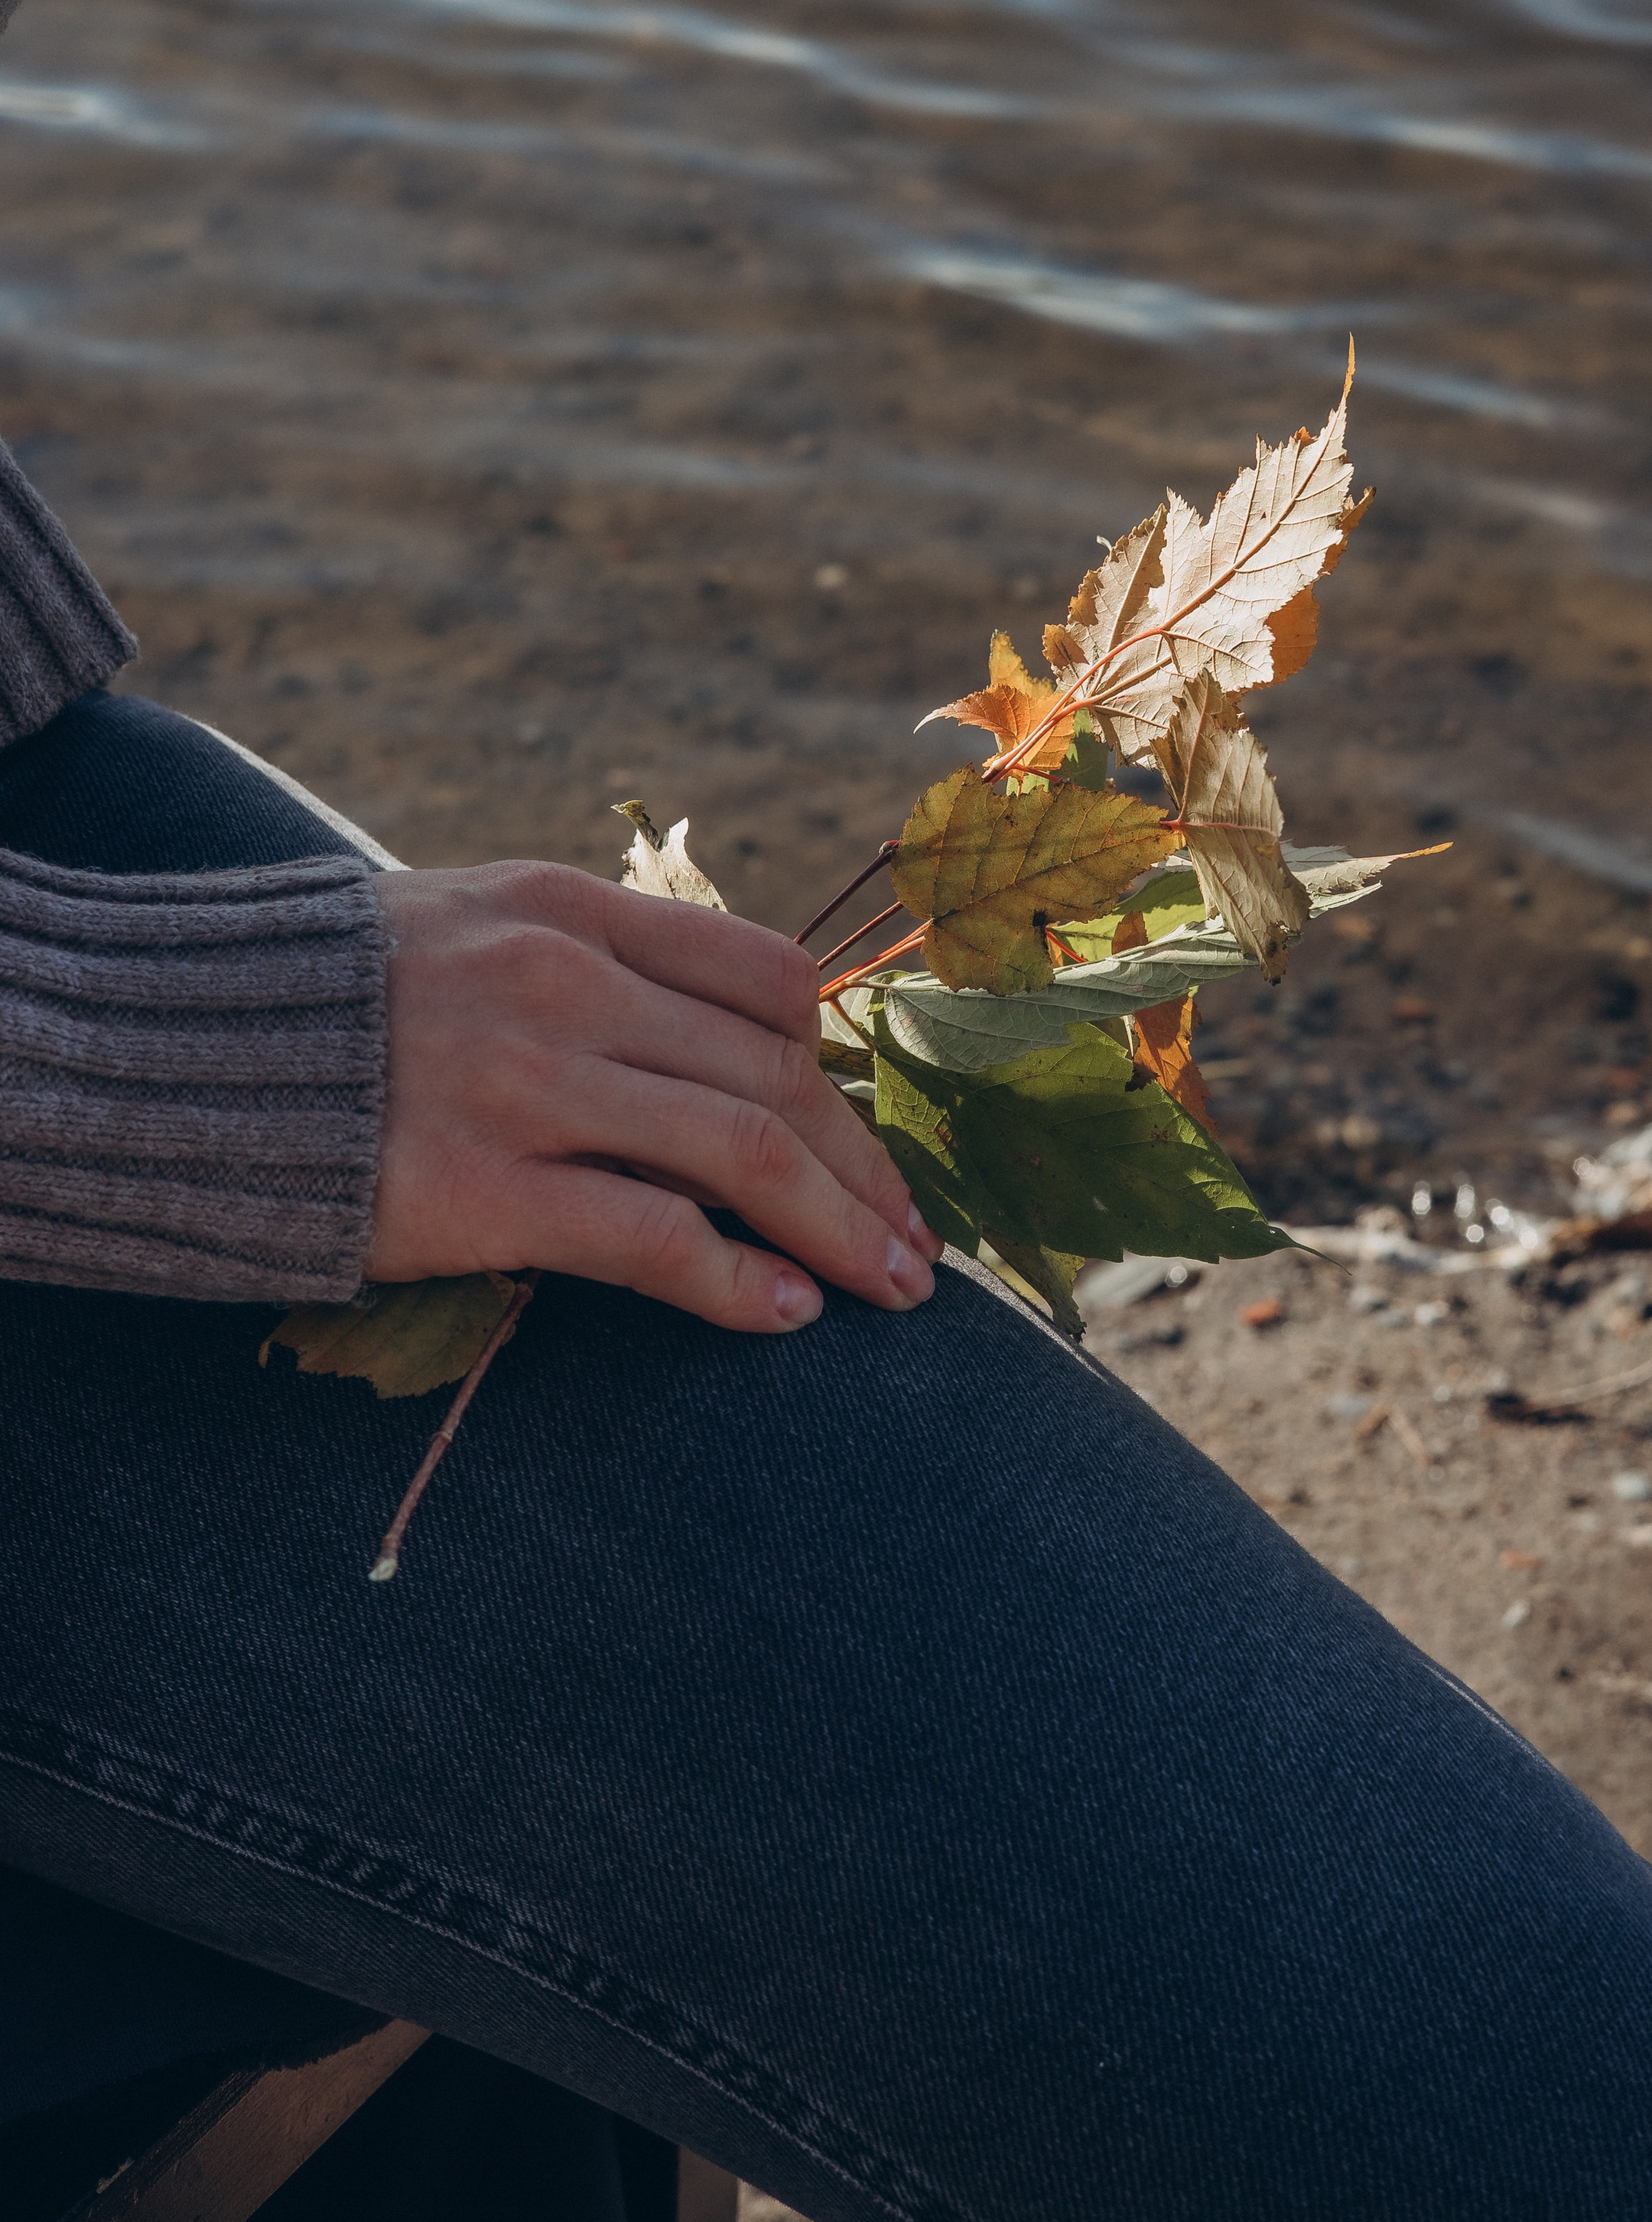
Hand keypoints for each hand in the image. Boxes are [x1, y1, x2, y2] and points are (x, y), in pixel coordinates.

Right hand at [365, 862, 938, 1332]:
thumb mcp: (464, 926)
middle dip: (864, 1167)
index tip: (865, 1133)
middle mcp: (560, 980)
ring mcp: (523, 1082)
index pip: (765, 976)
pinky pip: (651, 1237)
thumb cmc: (325, 1000)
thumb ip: (584, 961)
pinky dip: (737, 1281)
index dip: (840, 1066)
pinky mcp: (479, 1189)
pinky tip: (785, 1315)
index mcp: (564, 906)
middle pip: (774, 1074)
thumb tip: (707, 1037)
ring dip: (840, 1227)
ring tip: (893, 1289)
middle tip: (917, 1240)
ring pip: (741, 1150)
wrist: (164, 1051)